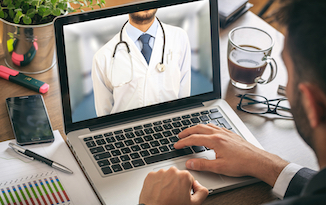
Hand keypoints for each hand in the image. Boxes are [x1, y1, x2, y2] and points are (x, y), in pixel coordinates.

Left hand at [139, 166, 208, 204]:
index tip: (182, 194)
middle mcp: (172, 171)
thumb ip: (202, 192)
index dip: (186, 188)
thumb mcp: (194, 204)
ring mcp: (160, 173)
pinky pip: (156, 178)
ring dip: (167, 183)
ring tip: (165, 195)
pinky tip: (158, 192)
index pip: (189, 179)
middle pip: (177, 176)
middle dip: (177, 184)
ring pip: (166, 176)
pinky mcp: (150, 175)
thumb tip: (199, 185)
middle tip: (174, 196)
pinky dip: (157, 183)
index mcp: (184, 176)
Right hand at [174, 124, 288, 186]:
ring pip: (207, 125)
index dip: (183, 142)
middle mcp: (219, 134)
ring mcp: (225, 132)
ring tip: (191, 131)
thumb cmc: (241, 163)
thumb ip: (202, 165)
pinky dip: (207, 127)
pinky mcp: (231, 134)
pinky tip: (209, 130)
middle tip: (180, 136)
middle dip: (187, 131)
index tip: (177, 145)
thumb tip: (189, 164)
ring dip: (196, 127)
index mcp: (215, 141)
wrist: (257, 160)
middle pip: (198, 128)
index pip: (194, 139)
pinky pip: (216, 126)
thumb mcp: (219, 167)